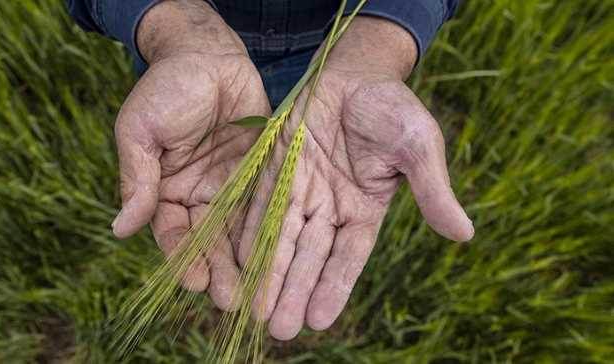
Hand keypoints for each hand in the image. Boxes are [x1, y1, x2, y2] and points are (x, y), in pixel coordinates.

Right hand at [111, 0, 269, 309]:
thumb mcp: (141, 131)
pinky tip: (278, 254)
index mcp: (166, 190)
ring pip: (238, 231)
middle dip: (218, 271)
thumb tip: (119, 229)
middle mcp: (199, 195)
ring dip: (246, 261)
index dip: (181, 257)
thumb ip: (137, 179)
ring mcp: (231, 185)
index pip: (173, 233)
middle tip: (232, 301)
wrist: (208, 55)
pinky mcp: (260, 172)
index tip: (192, 281)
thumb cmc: (167, 88)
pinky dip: (269, 230)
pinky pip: (265, 204)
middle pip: (209, 241)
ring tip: (257, 292)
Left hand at [239, 17, 473, 339]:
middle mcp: (329, 207)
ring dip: (269, 272)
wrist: (354, 70)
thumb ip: (433, 190)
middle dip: (294, 291)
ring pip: (281, 237)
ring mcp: (300, 188)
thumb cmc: (392, 107)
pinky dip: (248, 230)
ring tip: (255, 309)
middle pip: (309, 256)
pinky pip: (260, 203)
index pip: (347, 256)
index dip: (333, 286)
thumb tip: (464, 234)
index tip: (319, 320)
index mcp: (364, 209)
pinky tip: (237, 259)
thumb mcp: (419, 146)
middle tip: (280, 330)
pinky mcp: (275, 167)